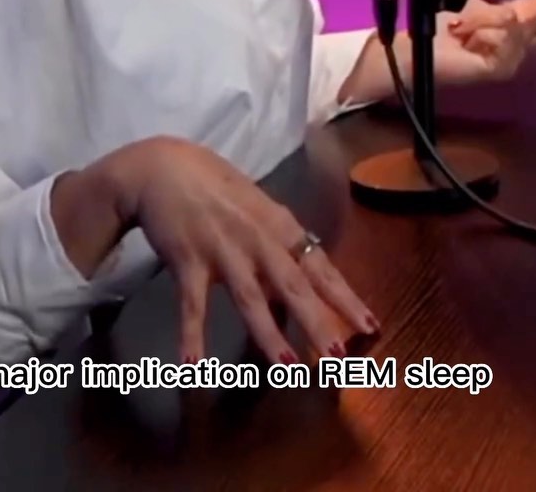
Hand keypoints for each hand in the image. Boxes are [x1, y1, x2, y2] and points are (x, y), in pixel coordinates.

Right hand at [113, 135, 378, 364]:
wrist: (163, 166)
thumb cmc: (215, 188)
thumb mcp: (256, 211)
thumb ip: (278, 248)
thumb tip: (299, 291)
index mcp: (278, 225)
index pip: (319, 266)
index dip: (345, 297)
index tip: (371, 327)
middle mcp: (256, 238)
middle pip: (293, 285)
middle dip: (317, 322)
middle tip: (340, 359)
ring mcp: (222, 249)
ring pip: (250, 297)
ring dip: (269, 334)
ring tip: (287, 369)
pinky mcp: (187, 259)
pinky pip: (192, 303)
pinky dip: (193, 335)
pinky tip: (193, 366)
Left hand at [434, 0, 535, 84]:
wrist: (421, 49)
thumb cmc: (440, 24)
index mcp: (512, 22)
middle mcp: (518, 40)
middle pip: (532, 12)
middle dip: (520, 4)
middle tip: (488, 13)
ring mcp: (512, 57)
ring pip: (511, 20)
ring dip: (481, 19)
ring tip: (460, 30)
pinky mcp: (503, 69)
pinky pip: (503, 39)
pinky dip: (483, 34)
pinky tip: (468, 43)